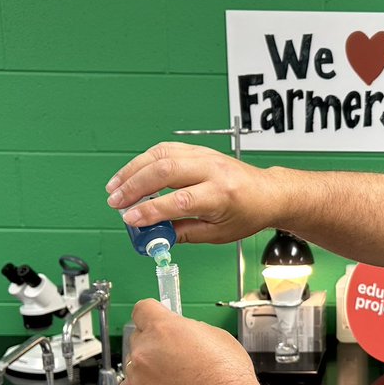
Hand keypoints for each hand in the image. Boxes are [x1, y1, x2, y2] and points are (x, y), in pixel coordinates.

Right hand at [105, 142, 278, 244]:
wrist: (268, 193)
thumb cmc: (248, 213)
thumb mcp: (219, 234)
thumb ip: (184, 234)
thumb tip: (154, 235)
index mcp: (222, 195)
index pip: (180, 201)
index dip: (151, 210)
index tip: (130, 219)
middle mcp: (213, 171)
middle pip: (165, 171)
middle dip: (134, 187)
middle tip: (116, 202)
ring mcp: (205, 156)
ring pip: (162, 155)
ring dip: (133, 170)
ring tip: (115, 187)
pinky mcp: (198, 150)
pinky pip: (166, 149)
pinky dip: (145, 160)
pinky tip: (132, 173)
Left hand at [116, 299, 261, 384]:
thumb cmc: (229, 379)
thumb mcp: (217, 337)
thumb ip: (191, 330)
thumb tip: (183, 332)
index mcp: (164, 328)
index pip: (142, 310)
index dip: (152, 316)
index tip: (155, 321)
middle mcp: (145, 350)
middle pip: (139, 339)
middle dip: (155, 346)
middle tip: (176, 359)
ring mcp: (137, 377)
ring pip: (134, 366)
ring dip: (149, 370)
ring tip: (175, 383)